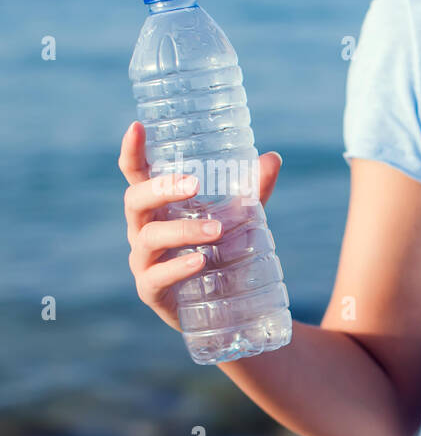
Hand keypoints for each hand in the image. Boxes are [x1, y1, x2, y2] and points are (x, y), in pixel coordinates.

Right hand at [118, 121, 282, 330]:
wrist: (228, 309)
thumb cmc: (223, 255)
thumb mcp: (241, 220)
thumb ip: (254, 192)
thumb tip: (273, 157)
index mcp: (158, 208)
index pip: (136, 175)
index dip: (132, 152)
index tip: (138, 126)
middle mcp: (143, 230)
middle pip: (135, 201)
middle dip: (160, 189)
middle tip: (193, 184)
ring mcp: (145, 262)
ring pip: (149, 238)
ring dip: (182, 230)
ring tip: (217, 230)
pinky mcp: (153, 293)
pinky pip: (156, 278)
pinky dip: (177, 268)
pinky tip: (199, 261)